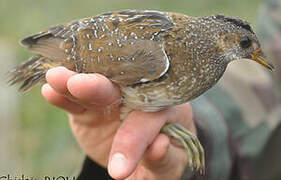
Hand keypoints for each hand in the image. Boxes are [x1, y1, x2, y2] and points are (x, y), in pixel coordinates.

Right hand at [41, 66, 195, 179]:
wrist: (144, 155)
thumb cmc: (164, 154)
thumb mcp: (168, 163)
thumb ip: (163, 157)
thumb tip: (158, 146)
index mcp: (164, 107)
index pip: (151, 118)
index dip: (136, 139)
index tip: (120, 167)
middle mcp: (137, 97)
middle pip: (120, 87)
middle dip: (99, 86)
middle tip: (80, 85)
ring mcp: (111, 101)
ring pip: (93, 89)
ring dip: (75, 82)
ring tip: (57, 78)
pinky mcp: (89, 110)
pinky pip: (75, 103)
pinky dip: (63, 96)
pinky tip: (50, 90)